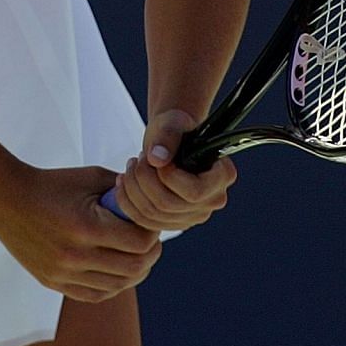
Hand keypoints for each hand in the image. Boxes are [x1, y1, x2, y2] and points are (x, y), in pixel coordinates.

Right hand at [0, 165, 162, 302]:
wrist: (6, 199)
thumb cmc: (52, 184)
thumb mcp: (91, 177)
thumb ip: (124, 191)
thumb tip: (150, 202)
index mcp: (87, 227)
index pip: (139, 242)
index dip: (153, 234)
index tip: (151, 225)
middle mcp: (76, 256)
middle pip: (133, 268)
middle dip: (150, 255)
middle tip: (152, 244)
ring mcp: (63, 273)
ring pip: (116, 286)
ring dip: (134, 273)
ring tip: (137, 258)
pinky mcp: (53, 282)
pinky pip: (94, 295)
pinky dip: (112, 286)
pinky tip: (116, 272)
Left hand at [110, 109, 237, 231]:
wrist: (169, 140)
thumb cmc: (175, 127)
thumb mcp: (172, 122)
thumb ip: (167, 136)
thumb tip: (157, 159)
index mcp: (223, 176)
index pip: (195, 192)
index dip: (169, 177)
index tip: (155, 157)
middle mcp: (212, 201)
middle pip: (169, 205)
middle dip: (144, 180)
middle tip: (138, 158)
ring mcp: (194, 215)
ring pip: (154, 215)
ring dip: (133, 188)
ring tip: (131, 165)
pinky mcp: (174, 222)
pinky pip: (145, 222)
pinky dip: (127, 202)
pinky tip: (123, 181)